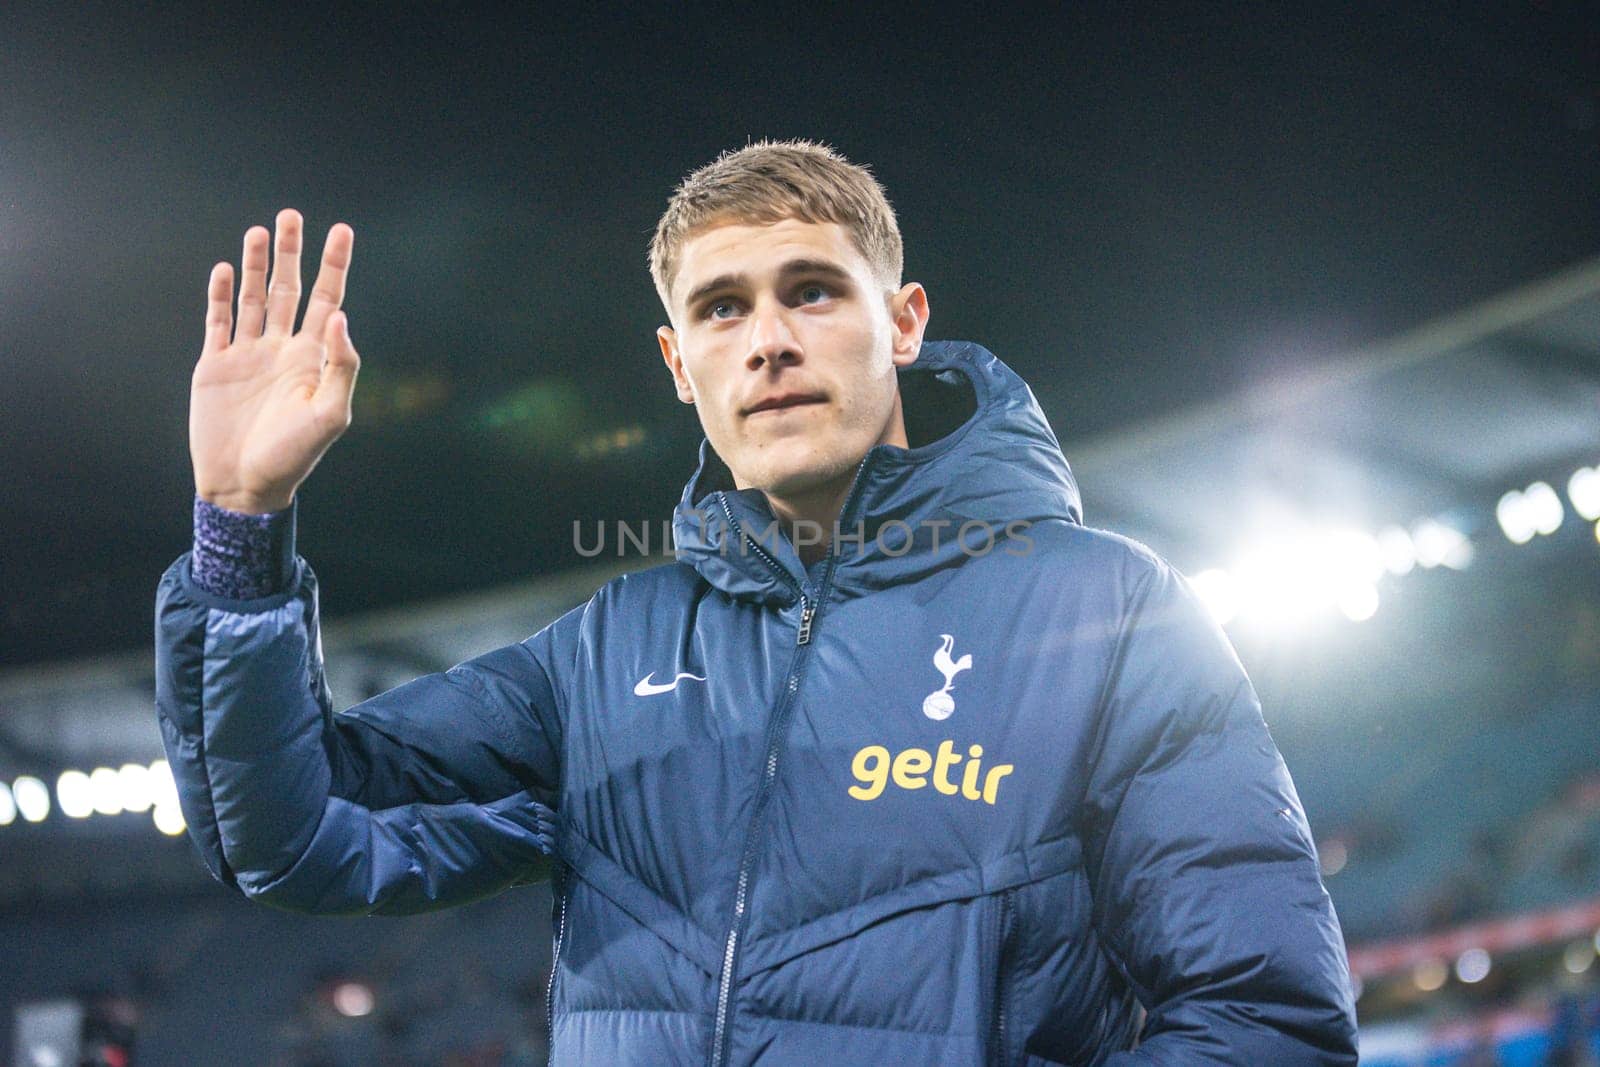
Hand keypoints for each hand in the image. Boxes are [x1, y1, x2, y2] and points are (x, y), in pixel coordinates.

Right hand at [190, 209, 360, 513]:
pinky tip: (222, 270)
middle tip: (291, 214)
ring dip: (255, 265)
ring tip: (260, 231)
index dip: (335, 266)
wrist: (244, 484)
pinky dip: (220, 296)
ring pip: (253, 298)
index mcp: (313, 359)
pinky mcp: (215, 365)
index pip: (328, 301)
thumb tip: (340, 318)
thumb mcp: (329, 415)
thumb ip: (340, 367)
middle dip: (292, 253)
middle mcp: (282, 350)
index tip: (342, 231)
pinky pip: (219, 322)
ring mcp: (248, 355)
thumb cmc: (293, 456)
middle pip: (290, 290)